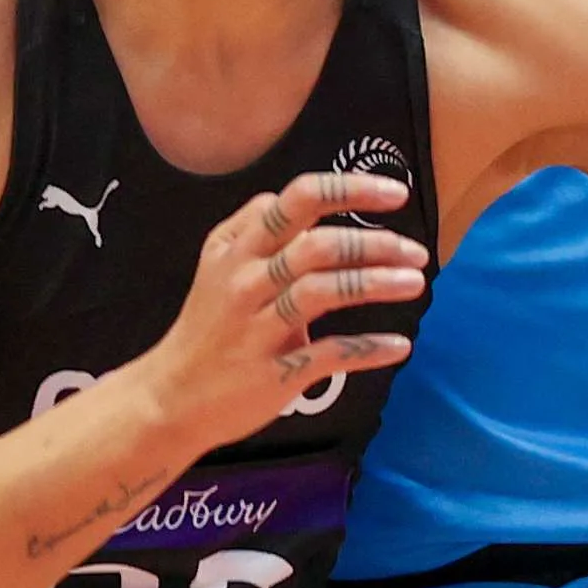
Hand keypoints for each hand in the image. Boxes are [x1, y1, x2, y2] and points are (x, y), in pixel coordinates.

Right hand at [142, 171, 426, 452]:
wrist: (170, 397)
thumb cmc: (207, 324)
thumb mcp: (217, 262)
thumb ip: (257, 224)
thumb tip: (303, 197)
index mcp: (239, 249)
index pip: (298, 200)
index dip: (350, 190)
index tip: (395, 193)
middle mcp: (247, 281)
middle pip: (318, 246)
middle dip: (376, 243)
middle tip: (417, 252)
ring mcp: (258, 328)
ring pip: (324, 292)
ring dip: (378, 284)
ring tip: (417, 284)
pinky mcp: (273, 373)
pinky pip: (329, 354)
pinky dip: (369, 348)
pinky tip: (400, 345)